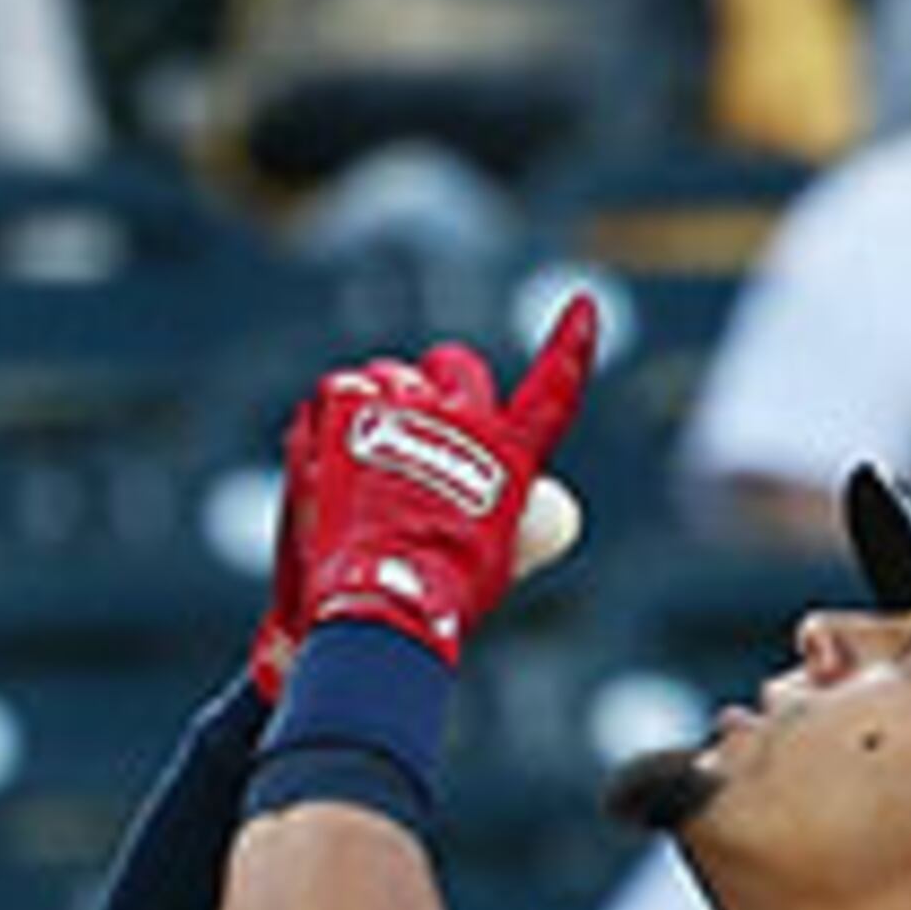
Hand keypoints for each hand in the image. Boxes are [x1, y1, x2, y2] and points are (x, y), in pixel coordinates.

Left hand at [275, 296, 598, 664]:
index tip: (583, 307)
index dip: (571, 349)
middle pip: (453, 366)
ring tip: (362, 476)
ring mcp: (397, 401)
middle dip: (436, 392)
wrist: (375, 603)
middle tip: (413, 437)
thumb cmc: (440, 599)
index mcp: (506, 454)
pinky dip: (329, 427)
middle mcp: (458, 414)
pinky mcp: (341, 399)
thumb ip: (521, 521)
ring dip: (378, 412)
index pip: (552, 390)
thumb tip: (556, 505)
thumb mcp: (497, 562)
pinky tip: (328, 473)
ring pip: (387, 379)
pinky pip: (336, 394)